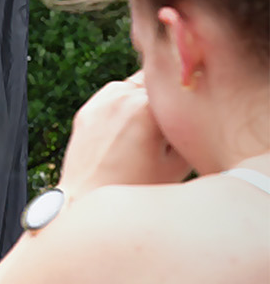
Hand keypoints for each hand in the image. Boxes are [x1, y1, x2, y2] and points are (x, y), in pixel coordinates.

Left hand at [59, 72, 189, 198]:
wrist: (89, 201)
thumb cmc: (140, 186)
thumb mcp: (179, 161)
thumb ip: (190, 129)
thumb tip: (196, 109)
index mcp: (148, 106)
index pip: (178, 84)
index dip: (186, 97)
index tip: (189, 112)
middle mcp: (122, 96)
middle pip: (155, 82)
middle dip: (163, 97)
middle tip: (166, 123)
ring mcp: (100, 102)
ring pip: (132, 88)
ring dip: (141, 100)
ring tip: (146, 131)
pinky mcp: (86, 111)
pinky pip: (112, 100)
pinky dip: (122, 109)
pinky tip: (126, 133)